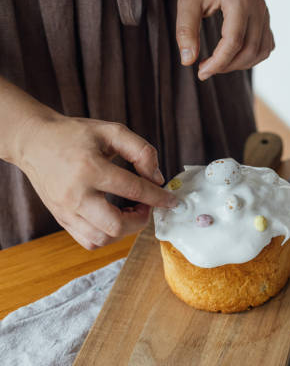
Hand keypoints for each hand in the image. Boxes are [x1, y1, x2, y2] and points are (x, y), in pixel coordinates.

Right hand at [16, 116, 177, 249]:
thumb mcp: (112, 131)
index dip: (159, 198)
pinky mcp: (61, 219)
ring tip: (131, 210)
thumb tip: (158, 178)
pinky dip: (108, 236)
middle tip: (147, 205)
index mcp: (90, 168)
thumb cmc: (76, 135)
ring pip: (102, 238)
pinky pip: (89, 241)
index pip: (133, 190)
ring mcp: (66, 210)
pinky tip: (115, 218)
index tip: (172, 201)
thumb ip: (141, 151)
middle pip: (116, 225)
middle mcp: (76, 194)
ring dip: (125, 230)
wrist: (34, 141)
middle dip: (141, 220)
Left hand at [176, 0, 273, 79]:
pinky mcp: (265, 16)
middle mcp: (257, 7)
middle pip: (249, 50)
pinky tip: (234, 56)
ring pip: (260, 51)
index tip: (201, 72)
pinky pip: (266, 45)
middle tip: (205, 69)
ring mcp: (264, 12)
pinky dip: (252, 56)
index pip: (233, 43)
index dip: (218, 63)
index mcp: (239, 1)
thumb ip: (186, 30)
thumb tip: (188, 61)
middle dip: (227, 66)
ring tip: (218, 63)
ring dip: (240, 64)